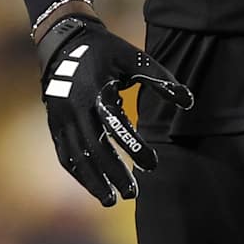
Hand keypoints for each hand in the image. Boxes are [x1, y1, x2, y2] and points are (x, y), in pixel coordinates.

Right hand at [35, 15, 193, 205]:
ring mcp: (61, 118)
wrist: (65, 43)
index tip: (153, 165)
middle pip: (95, 148)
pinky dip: (78, 173)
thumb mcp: (134, 59)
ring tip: (111, 200)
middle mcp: (76, 108)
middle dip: (114, 173)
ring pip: (76, 157)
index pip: (116, 126)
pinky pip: (65, 155)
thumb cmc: (106, 52)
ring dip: (93, 181)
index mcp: (97, 91)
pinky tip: (93, 186)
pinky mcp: (54, 125)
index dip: (134, 147)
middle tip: (133, 194)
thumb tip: (189, 101)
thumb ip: (161, 80)